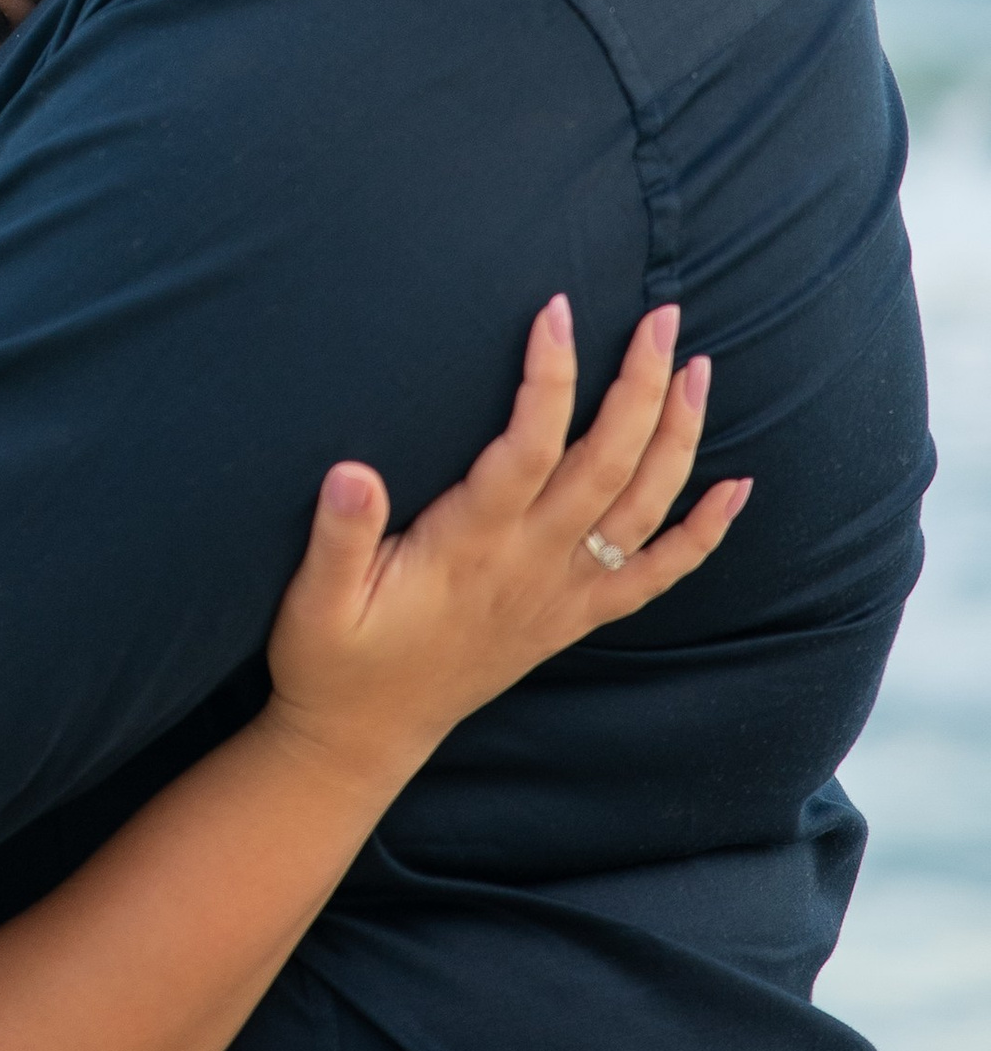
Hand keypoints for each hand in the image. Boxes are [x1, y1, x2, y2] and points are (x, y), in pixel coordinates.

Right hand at [264, 297, 748, 790]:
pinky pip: (655, 575)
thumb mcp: (314, 601)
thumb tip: (353, 472)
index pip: (527, 448)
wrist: (365, 738)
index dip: (548, 379)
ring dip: (678, 438)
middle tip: (663, 317)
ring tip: (699, 371)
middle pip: (607, 464)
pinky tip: (737, 491)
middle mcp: (530, 566)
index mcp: (470, 548)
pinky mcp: (572, 617)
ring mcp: (560, 593)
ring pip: (642, 508)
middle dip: (640, 386)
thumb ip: (338, 537)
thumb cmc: (334, 660)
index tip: (556, 312)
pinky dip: (703, 534)